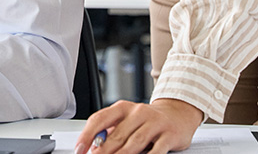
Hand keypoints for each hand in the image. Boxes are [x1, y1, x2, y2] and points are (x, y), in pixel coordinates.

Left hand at [74, 98, 203, 153]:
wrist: (178, 114)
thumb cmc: (148, 120)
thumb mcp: (127, 120)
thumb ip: (112, 132)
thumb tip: (94, 147)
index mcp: (123, 108)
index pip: (99, 119)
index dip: (87, 135)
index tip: (79, 149)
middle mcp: (138, 112)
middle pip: (116, 135)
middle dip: (103, 151)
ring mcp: (155, 123)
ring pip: (134, 142)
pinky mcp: (169, 134)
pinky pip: (156, 150)